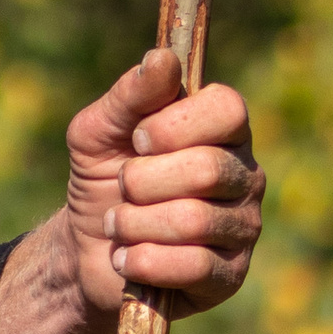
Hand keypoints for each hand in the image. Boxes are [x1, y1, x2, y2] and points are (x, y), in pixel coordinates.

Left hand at [66, 43, 264, 319]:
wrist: (88, 247)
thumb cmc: (102, 177)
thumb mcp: (99, 129)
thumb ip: (130, 94)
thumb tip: (163, 58)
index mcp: (221, 130)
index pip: (228, 109)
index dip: (176, 124)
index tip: (138, 138)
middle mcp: (244, 175)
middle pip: (207, 169)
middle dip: (142, 181)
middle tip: (122, 187)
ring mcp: (244, 227)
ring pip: (194, 220)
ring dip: (135, 223)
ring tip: (118, 225)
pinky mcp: (231, 276)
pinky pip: (194, 266)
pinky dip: (144, 261)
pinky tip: (128, 258)